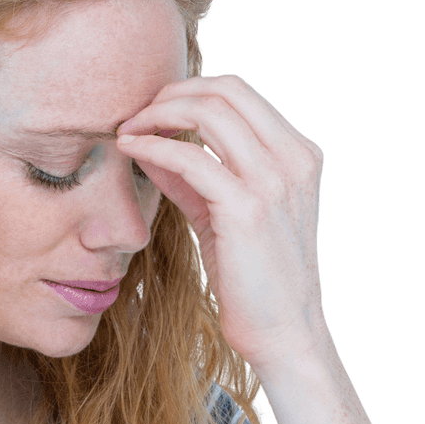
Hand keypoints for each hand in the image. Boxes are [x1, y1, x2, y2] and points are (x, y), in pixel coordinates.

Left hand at [116, 74, 326, 377]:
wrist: (282, 333)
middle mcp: (293, 160)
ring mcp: (275, 182)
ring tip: (127, 131)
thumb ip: (193, 177)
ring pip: (209, 112)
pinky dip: (153, 146)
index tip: (151, 110)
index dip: (188, 91)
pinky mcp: (248, 208)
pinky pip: (189, 156)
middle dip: (171, 94)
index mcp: (297, 155)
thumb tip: (151, 143)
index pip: (239, 92)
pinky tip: (130, 151)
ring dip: (157, 114)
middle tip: (134, 115)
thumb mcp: (224, 214)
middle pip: (226, 90)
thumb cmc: (253, 278)